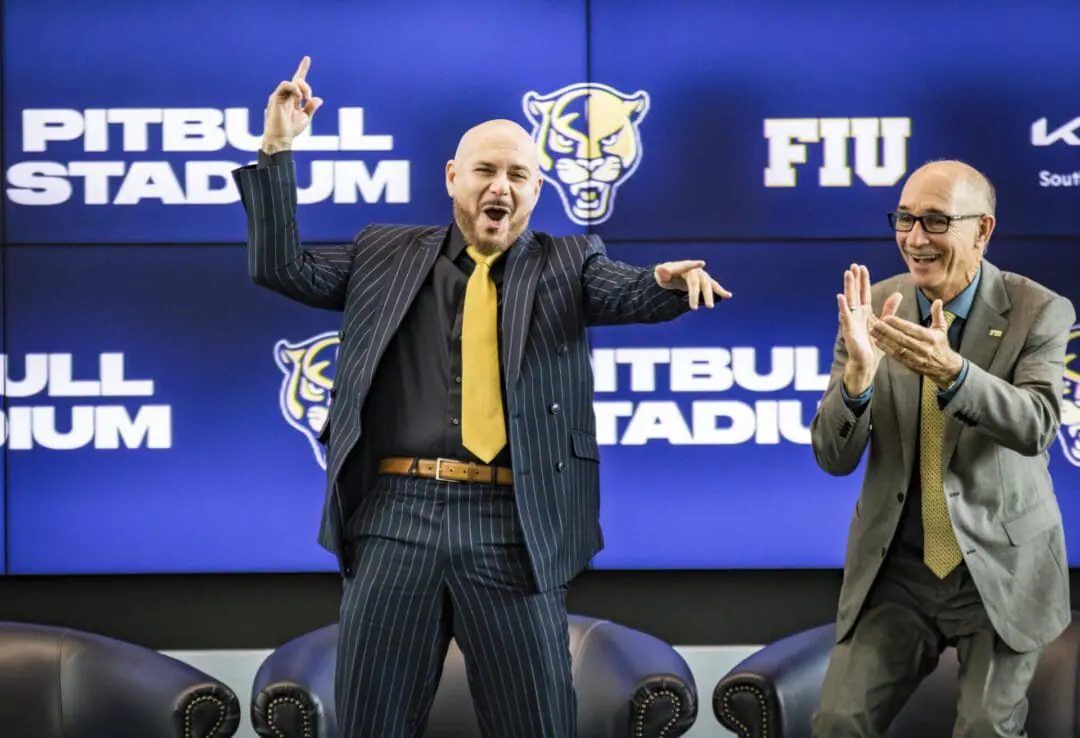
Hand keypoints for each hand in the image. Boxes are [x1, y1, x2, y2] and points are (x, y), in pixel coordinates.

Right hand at [262, 56, 323, 154]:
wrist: (281, 138)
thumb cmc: (291, 130)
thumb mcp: (305, 118)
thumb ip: (311, 107)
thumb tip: (318, 99)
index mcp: (293, 99)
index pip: (298, 81)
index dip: (302, 69)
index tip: (307, 58)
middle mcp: (286, 95)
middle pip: (298, 81)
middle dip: (306, 86)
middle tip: (309, 98)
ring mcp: (280, 95)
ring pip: (292, 82)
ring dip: (302, 88)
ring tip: (304, 98)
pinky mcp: (275, 97)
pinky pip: (285, 85)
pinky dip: (294, 88)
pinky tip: (299, 97)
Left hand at [654, 260, 731, 308]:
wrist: (673, 277)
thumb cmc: (666, 276)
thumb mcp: (660, 274)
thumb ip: (661, 272)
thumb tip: (661, 269)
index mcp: (684, 267)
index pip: (687, 266)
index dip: (694, 265)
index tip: (702, 264)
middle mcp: (695, 270)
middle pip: (698, 281)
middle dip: (696, 294)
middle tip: (693, 308)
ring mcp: (702, 276)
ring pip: (707, 285)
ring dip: (709, 296)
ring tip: (710, 307)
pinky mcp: (705, 282)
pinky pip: (714, 286)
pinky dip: (721, 291)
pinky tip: (729, 296)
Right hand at [836, 264, 901, 393]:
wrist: (867, 363)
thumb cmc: (874, 346)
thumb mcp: (884, 324)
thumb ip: (889, 309)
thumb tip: (898, 294)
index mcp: (865, 313)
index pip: (864, 292)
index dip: (863, 280)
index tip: (862, 267)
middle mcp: (856, 314)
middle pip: (855, 293)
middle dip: (854, 279)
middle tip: (853, 265)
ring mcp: (851, 320)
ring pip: (849, 300)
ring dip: (848, 287)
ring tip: (847, 274)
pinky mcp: (848, 329)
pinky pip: (844, 315)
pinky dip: (842, 306)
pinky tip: (840, 296)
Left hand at [870, 299, 964, 387]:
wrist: (945, 368)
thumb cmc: (940, 344)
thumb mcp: (941, 329)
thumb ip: (938, 314)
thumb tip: (938, 301)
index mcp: (930, 337)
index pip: (912, 329)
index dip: (899, 324)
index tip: (887, 318)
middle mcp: (923, 348)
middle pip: (903, 338)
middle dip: (888, 331)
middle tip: (875, 324)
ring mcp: (916, 357)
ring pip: (897, 347)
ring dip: (884, 339)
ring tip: (873, 332)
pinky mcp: (910, 364)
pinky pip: (896, 356)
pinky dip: (886, 349)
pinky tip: (877, 343)